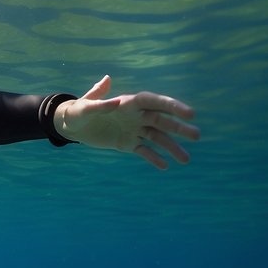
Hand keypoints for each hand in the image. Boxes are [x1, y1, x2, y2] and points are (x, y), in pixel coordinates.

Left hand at [55, 75, 199, 169]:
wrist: (71, 125)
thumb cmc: (77, 111)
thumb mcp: (84, 107)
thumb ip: (99, 102)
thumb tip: (115, 101)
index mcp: (128, 102)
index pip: (154, 102)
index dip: (172, 106)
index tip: (190, 114)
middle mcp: (135, 115)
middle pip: (161, 121)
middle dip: (179, 128)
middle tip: (197, 135)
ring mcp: (133, 130)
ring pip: (157, 138)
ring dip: (172, 147)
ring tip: (185, 160)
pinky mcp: (127, 143)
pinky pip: (144, 151)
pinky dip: (153, 158)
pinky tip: (165, 166)